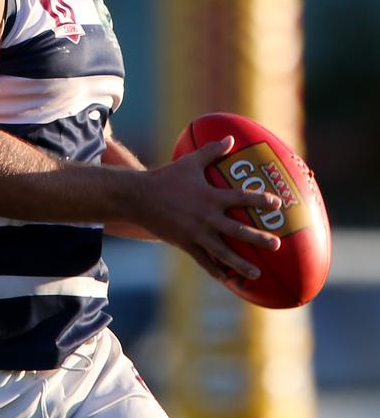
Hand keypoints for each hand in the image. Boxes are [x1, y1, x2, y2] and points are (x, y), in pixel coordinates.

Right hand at [137, 137, 281, 280]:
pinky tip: (227, 279)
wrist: (139, 197)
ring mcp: (196, 233)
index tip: (277, 204)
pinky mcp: (185, 244)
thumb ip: (212, 151)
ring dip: (241, 264)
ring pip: (223, 252)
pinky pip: (204, 261)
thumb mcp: (190, 161)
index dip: (260, 200)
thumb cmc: (166, 176)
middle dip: (259, 238)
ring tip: (257, 273)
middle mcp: (206, 217)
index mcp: (210, 196)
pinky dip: (216, 270)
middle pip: (238, 231)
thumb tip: (230, 138)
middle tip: (277, 244)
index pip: (241, 198)